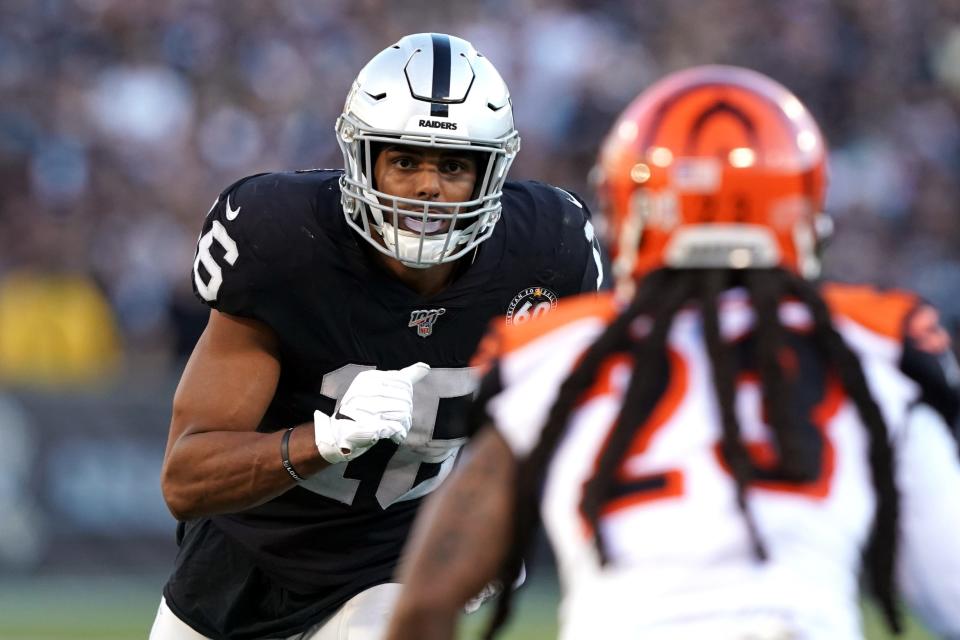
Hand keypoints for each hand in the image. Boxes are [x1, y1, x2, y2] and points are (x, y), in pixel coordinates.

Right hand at [314, 362, 429, 463]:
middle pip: (405, 399)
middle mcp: (365, 390)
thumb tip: (426, 366)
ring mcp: (364, 408)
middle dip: (406, 412)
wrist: (339, 434)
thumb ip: (404, 377)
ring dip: (404, 424)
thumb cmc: (363, 411)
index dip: (406, 396)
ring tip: (396, 429)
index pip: (404, 382)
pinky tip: (394, 435)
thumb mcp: (381, 389)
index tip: (397, 404)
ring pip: (403, 413)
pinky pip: (396, 426)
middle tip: (398, 421)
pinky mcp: (367, 426)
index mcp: (368, 378)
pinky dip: (399, 433)